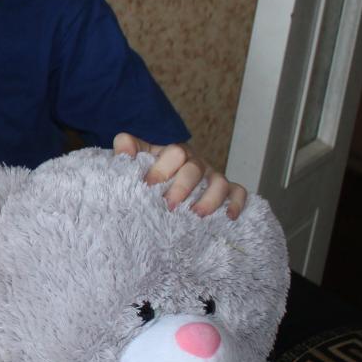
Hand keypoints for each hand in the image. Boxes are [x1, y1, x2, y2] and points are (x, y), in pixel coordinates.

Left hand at [113, 133, 247, 218]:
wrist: (166, 178)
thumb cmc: (152, 169)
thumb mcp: (139, 157)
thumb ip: (129, 149)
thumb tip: (123, 144)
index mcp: (174, 153)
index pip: (174, 153)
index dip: (162, 169)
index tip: (149, 186)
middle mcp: (195, 163)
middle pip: (195, 169)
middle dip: (183, 187)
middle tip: (170, 205)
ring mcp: (212, 177)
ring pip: (219, 182)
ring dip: (210, 198)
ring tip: (197, 215)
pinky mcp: (226, 190)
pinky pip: (238, 192)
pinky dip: (236, 203)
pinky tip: (229, 217)